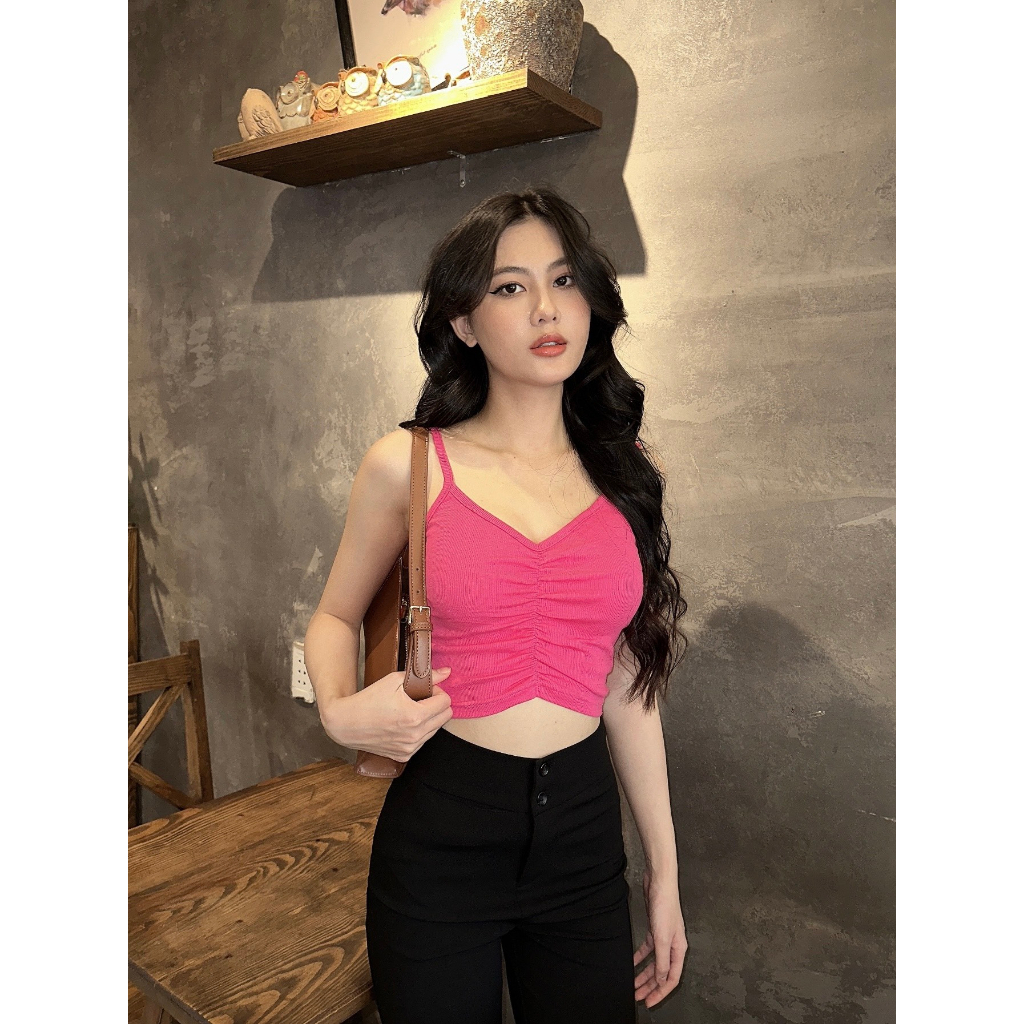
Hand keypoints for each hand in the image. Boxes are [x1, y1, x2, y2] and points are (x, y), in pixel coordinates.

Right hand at [320, 667, 452, 756]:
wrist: (346, 724)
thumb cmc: (368, 699)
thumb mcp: (394, 681)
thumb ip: (425, 676)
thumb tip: (447, 672)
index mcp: (415, 716)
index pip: (446, 702)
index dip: (437, 691)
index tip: (425, 689)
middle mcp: (415, 735)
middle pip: (445, 717)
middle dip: (437, 705)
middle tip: (420, 698)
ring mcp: (410, 748)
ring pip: (436, 730)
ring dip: (429, 719)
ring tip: (410, 710)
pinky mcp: (403, 756)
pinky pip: (422, 742)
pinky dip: (419, 732)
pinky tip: (404, 724)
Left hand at [633, 866, 686, 1008]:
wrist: (659, 882)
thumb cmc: (665, 906)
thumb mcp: (662, 938)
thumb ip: (662, 960)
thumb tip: (662, 980)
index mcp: (678, 950)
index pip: (671, 979)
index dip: (660, 993)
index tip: (649, 1002)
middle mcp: (672, 946)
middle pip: (661, 973)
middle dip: (650, 986)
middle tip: (637, 997)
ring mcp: (663, 937)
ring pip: (653, 963)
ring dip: (643, 974)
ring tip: (633, 985)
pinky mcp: (654, 929)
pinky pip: (647, 949)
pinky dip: (639, 958)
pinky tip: (631, 963)